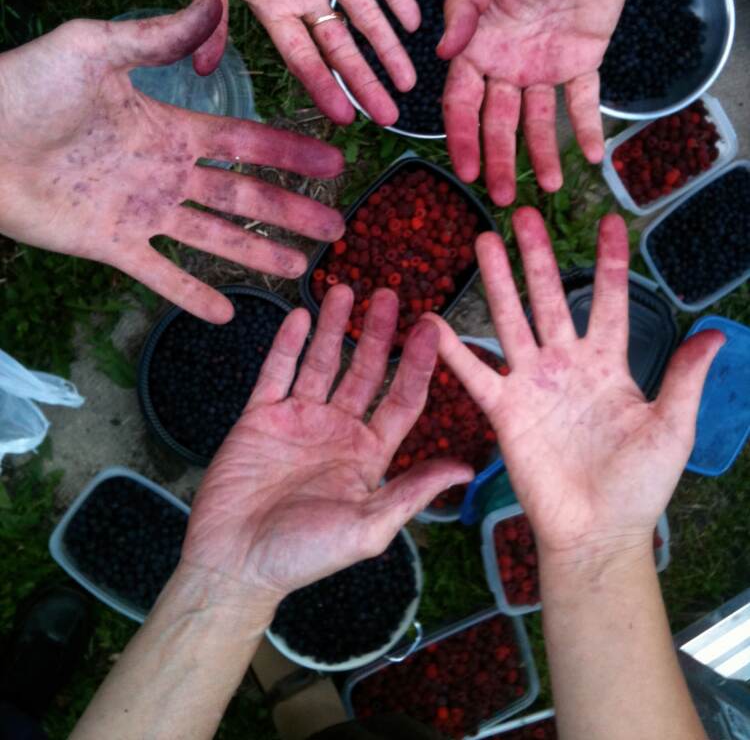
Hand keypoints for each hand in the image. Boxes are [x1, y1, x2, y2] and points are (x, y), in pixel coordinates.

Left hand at [0, 0, 344, 323]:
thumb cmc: (26, 86)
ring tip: (299, 270)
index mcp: (169, 127)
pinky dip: (190, 294)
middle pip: (243, 197)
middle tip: (336, 227)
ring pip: (214, 238)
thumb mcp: (96, 49)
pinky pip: (160, 273)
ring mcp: (141, 212)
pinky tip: (225, 313)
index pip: (245, 144)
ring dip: (257, 254)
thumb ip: (158, 36)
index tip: (334, 162)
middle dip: (291, 211)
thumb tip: (214, 0)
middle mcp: (165, 173)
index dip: (290, 153)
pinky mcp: (111, 245)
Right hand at [178, 0, 419, 125]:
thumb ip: (212, 15)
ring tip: (408, 79)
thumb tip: (201, 67)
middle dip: (365, 81)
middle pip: (342, 47)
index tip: (346, 119)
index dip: (325, 88)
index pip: (305, 58)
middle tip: (390, 114)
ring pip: (366, 15)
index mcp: (273, 6)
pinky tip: (413, 22)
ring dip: (387, 47)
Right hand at [182, 285, 470, 599]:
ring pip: (321, 362)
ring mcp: (299, 420)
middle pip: (365, 371)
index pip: (402, 400)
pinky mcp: (261, 417)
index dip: (418, 364)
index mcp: (369, 456)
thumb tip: (467, 469)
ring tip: (345, 289)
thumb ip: (412, 491)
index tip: (432, 327)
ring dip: (333, 327)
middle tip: (389, 294)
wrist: (234, 563)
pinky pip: (276, 372)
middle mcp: (338, 432)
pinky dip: (287, 343)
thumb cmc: (304, 556)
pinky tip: (298, 315)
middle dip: (378, 333)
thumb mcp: (368, 527)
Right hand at [430, 208, 721, 563]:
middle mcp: (566, 364)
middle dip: (537, 257)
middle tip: (524, 215)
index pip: (610, 301)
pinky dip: (454, 351)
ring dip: (498, 282)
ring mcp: (533, 383)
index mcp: (608, 364)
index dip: (609, 262)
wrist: (598, 531)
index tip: (610, 222)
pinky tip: (433, 324)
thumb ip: (684, 378)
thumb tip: (716, 333)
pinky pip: (476, 374)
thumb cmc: (638, 484)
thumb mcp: (671, 428)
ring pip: (512, 321)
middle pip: (550, 298)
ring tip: (484, 241)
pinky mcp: (506, 410)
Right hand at [439, 0, 634, 204]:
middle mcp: (506, 65)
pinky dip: (587, 128)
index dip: (462, 137)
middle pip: (498, 123)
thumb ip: (462, 6)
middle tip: (501, 196)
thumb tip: (442, 53)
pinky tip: (590, 157)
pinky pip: (583, 101)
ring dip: (542, 155)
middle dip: (499, 161)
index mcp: (476, 47)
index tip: (465, 169)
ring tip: (550, 186)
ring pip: (539, 122)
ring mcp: (544, 67)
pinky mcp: (582, 60)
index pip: (462, 103)